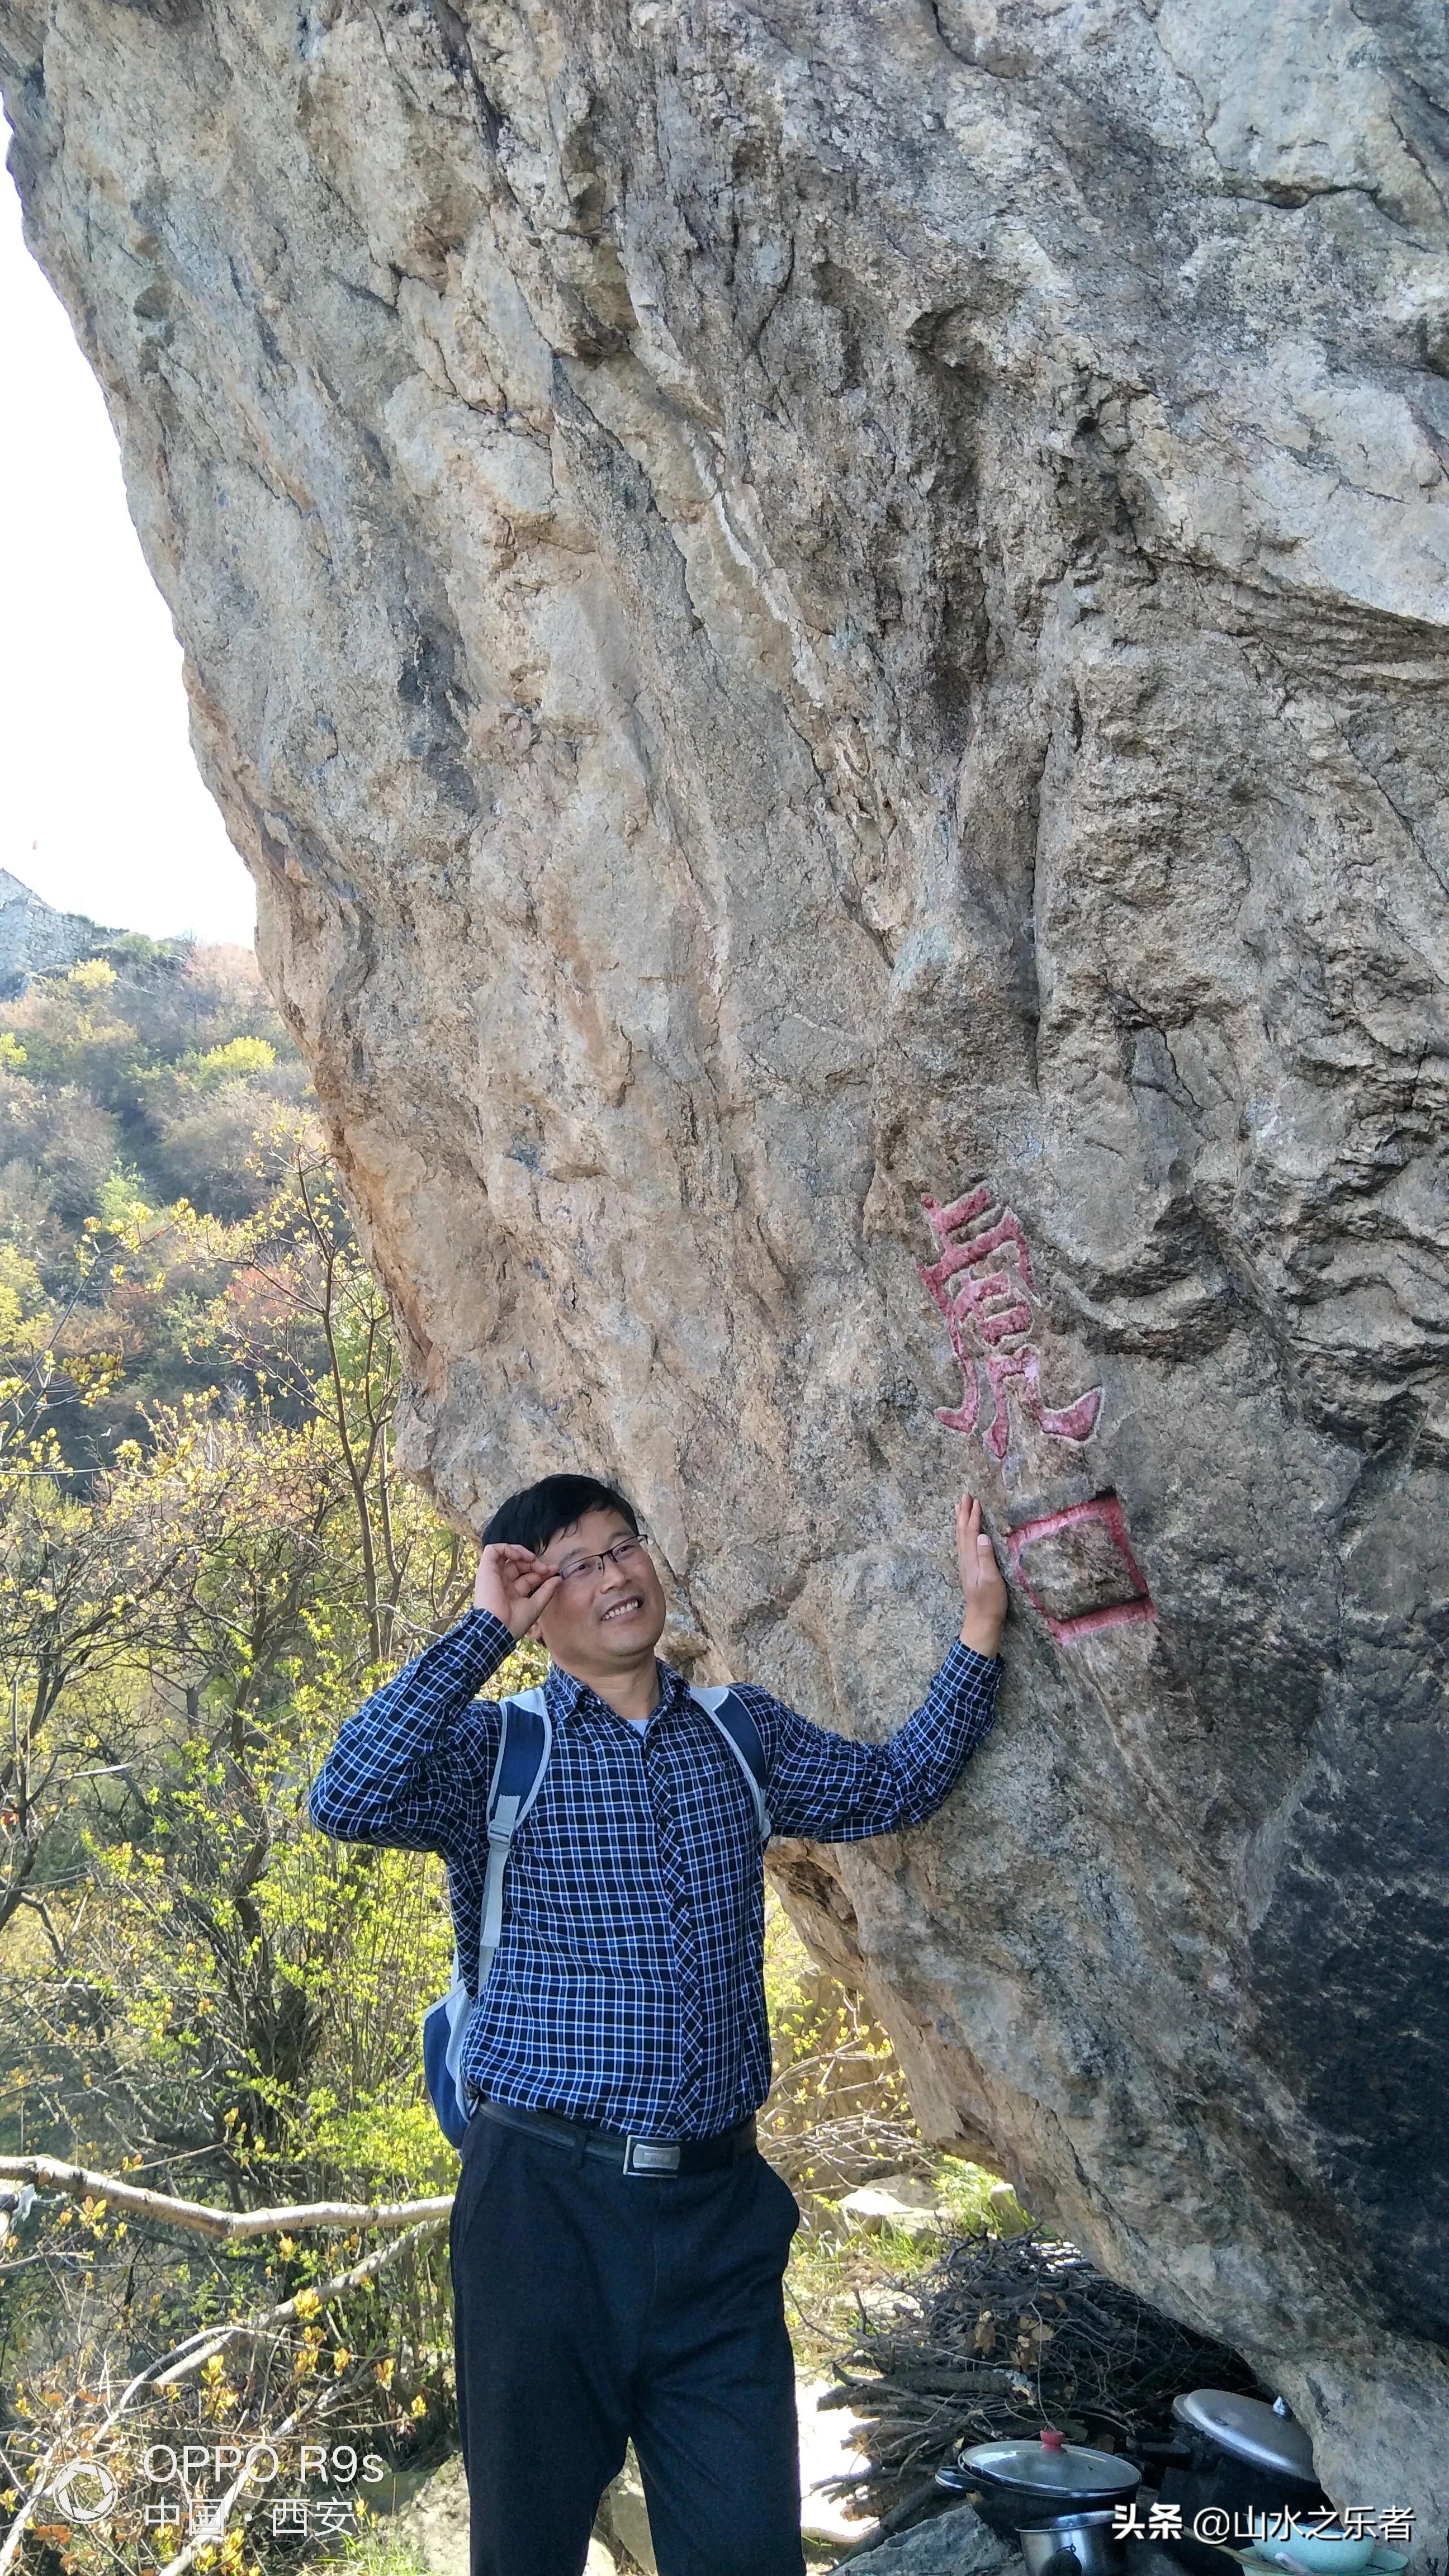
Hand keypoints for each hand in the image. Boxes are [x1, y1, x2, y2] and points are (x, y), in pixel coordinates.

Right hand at [473, 1542, 561, 1637]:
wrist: (498, 1627)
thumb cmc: (515, 1622)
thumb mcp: (536, 1605)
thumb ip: (547, 1591)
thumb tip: (558, 1578)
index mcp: (512, 1593)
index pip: (528, 1576)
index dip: (542, 1571)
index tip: (554, 1570)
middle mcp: (502, 1583)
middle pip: (520, 1565)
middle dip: (535, 1563)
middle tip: (545, 1568)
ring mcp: (493, 1575)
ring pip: (507, 1555)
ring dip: (522, 1553)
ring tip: (532, 1559)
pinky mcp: (486, 1569)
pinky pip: (493, 1550)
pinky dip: (508, 1548)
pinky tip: (520, 1556)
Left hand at [956, 1495, 1006, 1658]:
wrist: (982, 1620)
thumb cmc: (991, 1601)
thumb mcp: (992, 1579)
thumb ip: (986, 1557)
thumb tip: (982, 1535)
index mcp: (971, 1559)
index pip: (971, 1532)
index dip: (973, 1516)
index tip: (976, 1500)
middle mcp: (965, 1559)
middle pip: (962, 1532)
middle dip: (963, 1513)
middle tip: (964, 1496)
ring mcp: (966, 1565)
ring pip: (961, 1538)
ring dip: (961, 1521)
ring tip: (960, 1508)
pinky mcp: (969, 1570)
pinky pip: (964, 1545)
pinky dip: (964, 1533)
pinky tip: (966, 1533)